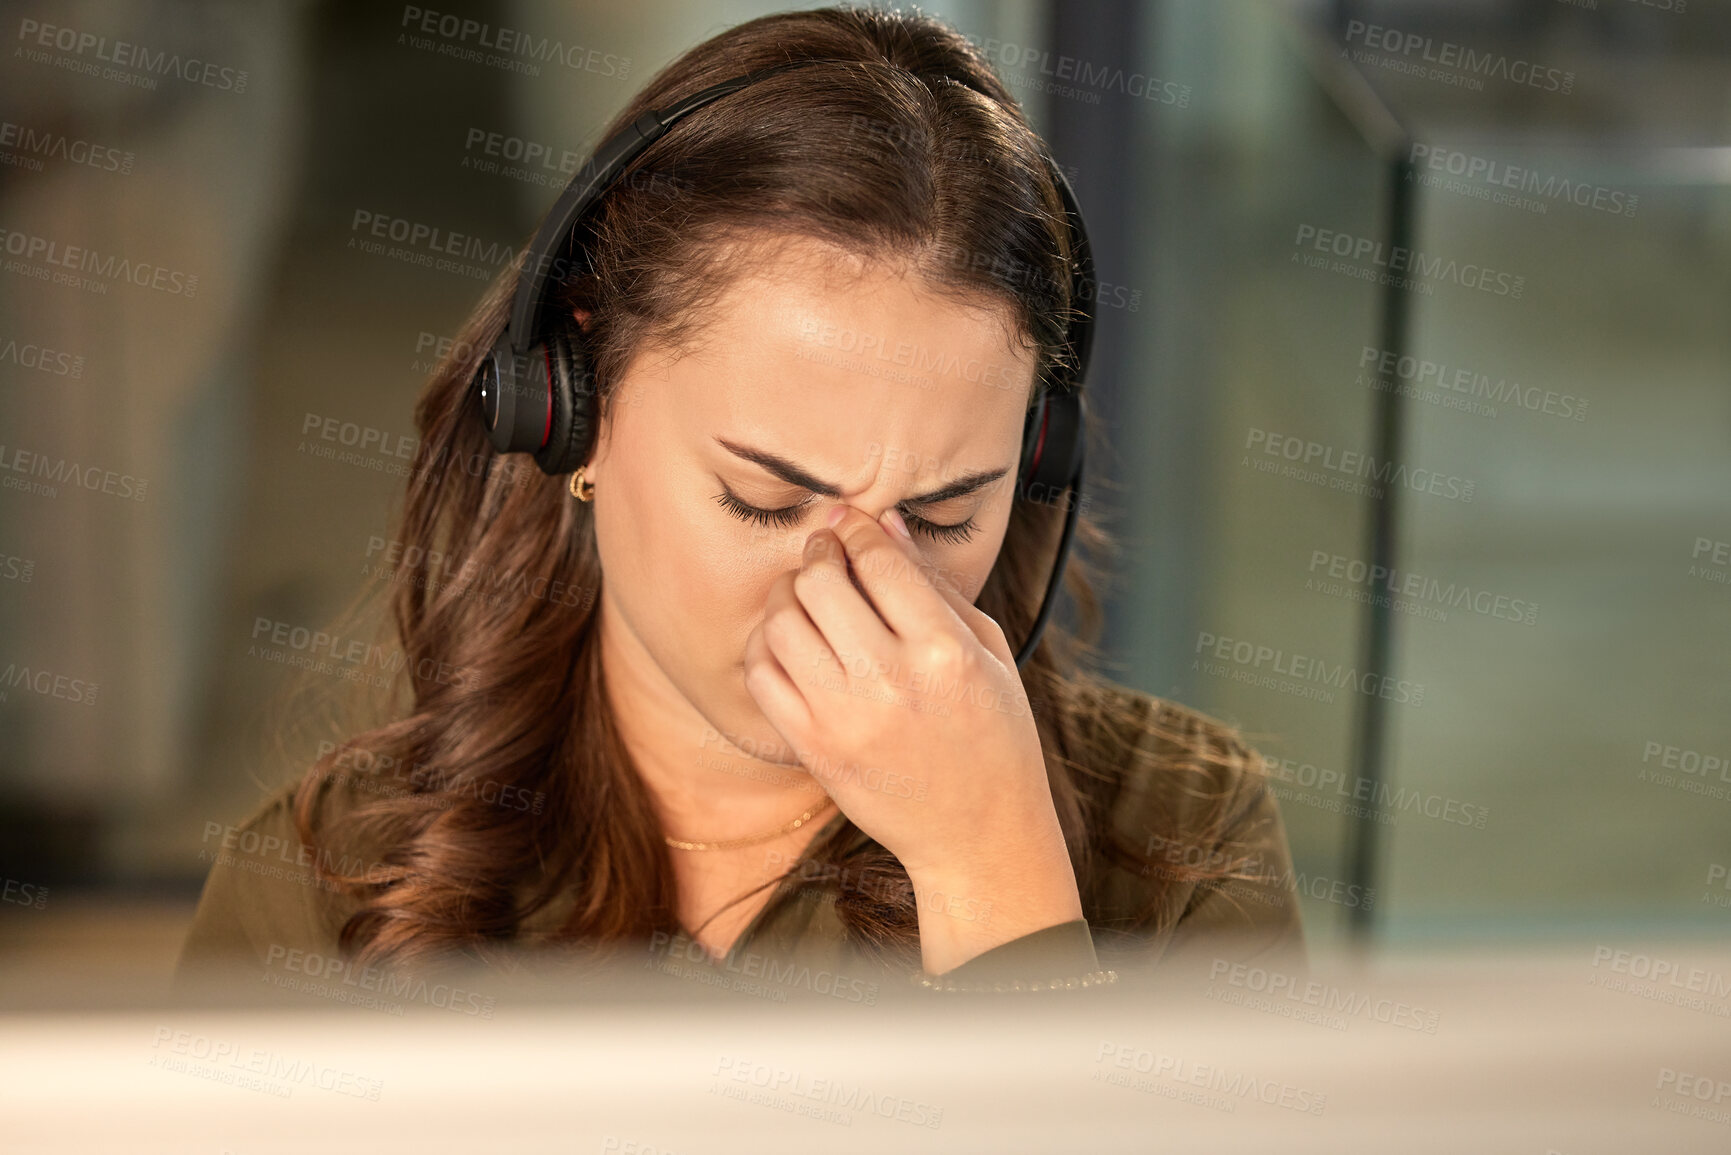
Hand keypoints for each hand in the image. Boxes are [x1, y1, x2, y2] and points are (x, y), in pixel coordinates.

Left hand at [742, 504, 1080, 965]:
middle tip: (825, 553)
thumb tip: (885, 523)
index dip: (857, 530)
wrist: (976, 833)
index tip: (851, 522)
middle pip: (820, 584)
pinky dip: (765, 645)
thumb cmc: (993, 735)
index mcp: (943, 651)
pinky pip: (760, 674)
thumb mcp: (986, 651)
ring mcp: (843, 718)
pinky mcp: (811, 747)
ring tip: (806, 595)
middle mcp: (889, 681)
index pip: (880, 562)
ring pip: (782, 623)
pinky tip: (789, 641)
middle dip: (818, 555)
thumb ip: (934, 584)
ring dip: (786, 595)